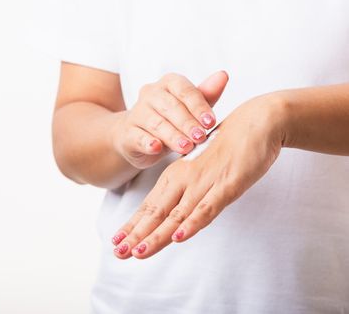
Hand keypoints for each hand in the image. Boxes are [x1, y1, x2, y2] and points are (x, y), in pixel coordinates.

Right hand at [111, 71, 227, 168]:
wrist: (137, 136)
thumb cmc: (170, 120)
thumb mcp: (189, 108)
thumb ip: (206, 95)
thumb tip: (223, 76)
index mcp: (168, 83)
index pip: (184, 90)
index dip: (199, 106)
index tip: (210, 122)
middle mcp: (150, 94)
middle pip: (170, 106)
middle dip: (187, 122)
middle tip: (200, 137)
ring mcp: (137, 113)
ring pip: (155, 123)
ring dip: (172, 135)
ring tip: (186, 147)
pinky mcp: (127, 133)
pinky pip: (137, 136)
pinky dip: (147, 142)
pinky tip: (156, 147)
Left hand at [111, 93, 286, 258]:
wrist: (258, 121)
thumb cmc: (229, 144)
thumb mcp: (203, 168)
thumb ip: (190, 187)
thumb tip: (179, 207)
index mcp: (177, 175)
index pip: (150, 205)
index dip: (133, 225)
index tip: (116, 242)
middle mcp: (184, 179)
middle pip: (156, 212)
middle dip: (136, 235)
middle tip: (118, 253)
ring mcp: (204, 183)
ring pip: (176, 215)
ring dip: (156, 235)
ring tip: (137, 252)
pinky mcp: (227, 185)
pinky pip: (207, 208)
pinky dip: (192, 224)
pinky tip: (178, 238)